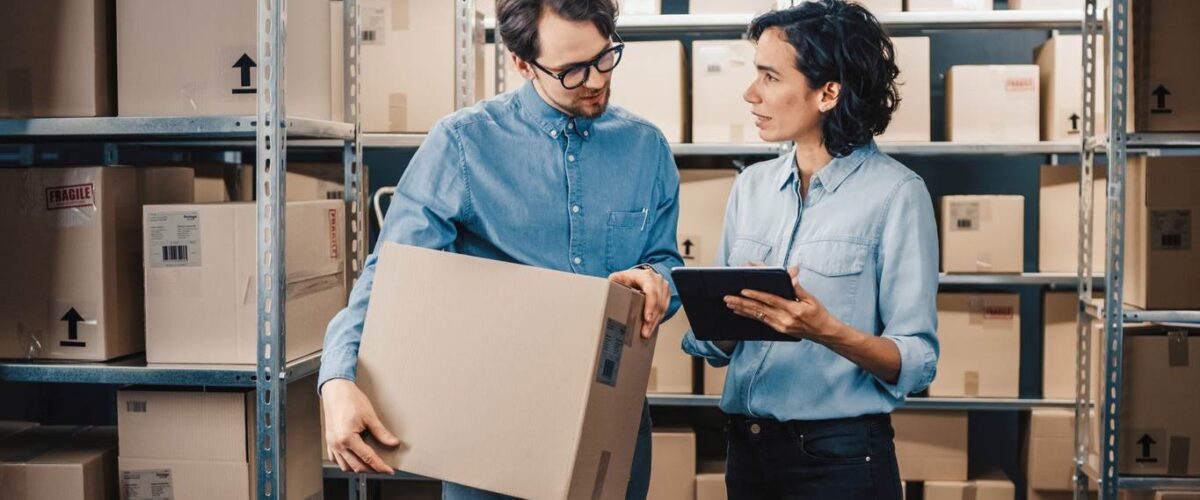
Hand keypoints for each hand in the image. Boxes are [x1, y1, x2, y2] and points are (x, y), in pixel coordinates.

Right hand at [322, 379, 400, 473]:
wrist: (336, 390)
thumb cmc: (350, 399)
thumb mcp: (370, 416)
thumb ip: (381, 433)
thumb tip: (393, 442)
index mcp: (347, 438)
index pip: (368, 458)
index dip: (381, 466)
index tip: (389, 470)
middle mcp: (338, 444)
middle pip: (357, 466)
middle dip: (371, 469)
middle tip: (383, 468)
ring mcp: (332, 444)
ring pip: (345, 466)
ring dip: (358, 468)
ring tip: (371, 464)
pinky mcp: (329, 441)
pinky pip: (336, 460)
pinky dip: (346, 463)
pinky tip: (354, 459)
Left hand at [609, 266, 669, 338]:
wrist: (640, 276)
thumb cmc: (629, 278)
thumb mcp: (619, 277)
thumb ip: (613, 282)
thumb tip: (606, 289)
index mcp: (646, 276)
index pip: (651, 291)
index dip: (650, 305)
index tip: (647, 319)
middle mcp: (657, 280)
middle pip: (658, 302)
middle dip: (651, 319)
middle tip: (645, 332)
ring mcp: (664, 287)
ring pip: (663, 308)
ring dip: (654, 322)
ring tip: (646, 333)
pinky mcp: (666, 295)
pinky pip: (664, 310)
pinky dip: (658, 320)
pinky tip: (651, 328)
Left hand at [723, 266, 837, 341]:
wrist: (824, 333)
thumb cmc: (819, 313)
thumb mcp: (812, 299)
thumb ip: (799, 288)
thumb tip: (792, 275)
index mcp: (794, 309)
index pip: (771, 300)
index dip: (756, 295)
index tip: (743, 290)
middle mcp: (785, 319)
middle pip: (760, 309)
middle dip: (742, 303)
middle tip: (727, 297)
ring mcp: (781, 326)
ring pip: (758, 316)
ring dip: (742, 309)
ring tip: (729, 303)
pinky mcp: (779, 330)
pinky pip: (761, 322)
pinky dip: (749, 316)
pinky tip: (739, 312)